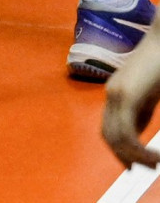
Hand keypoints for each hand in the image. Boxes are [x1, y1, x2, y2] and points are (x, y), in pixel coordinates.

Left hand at [104, 32, 159, 167]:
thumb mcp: (150, 93)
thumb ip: (142, 109)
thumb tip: (136, 134)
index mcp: (117, 93)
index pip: (109, 128)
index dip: (119, 149)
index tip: (136, 164)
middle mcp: (112, 93)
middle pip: (107, 134)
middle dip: (123, 156)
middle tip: (142, 171)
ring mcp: (117, 93)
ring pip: (115, 136)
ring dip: (133, 156)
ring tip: (154, 165)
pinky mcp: (127, 94)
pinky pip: (126, 131)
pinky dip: (138, 149)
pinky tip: (155, 156)